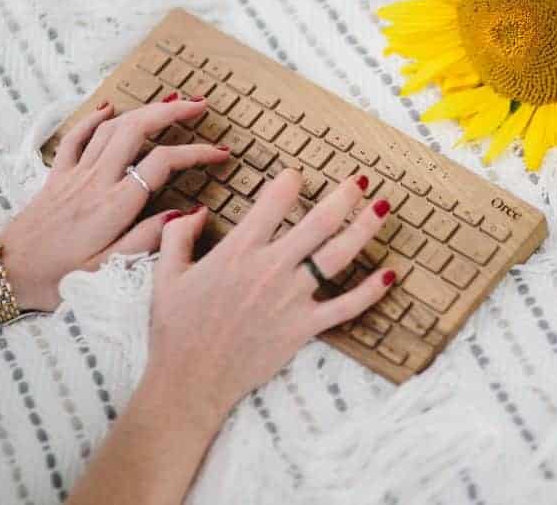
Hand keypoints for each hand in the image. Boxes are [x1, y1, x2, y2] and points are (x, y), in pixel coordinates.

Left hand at [2, 95, 229, 309]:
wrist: (5, 274)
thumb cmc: (58, 278)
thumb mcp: (110, 269)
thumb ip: (150, 239)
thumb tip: (189, 214)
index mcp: (115, 205)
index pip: (164, 163)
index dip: (196, 153)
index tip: (220, 154)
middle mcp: (96, 181)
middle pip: (137, 129)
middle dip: (171, 112)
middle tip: (199, 107)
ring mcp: (75, 174)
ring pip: (112, 128)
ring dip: (142, 110)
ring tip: (169, 102)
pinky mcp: (57, 176)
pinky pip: (77, 138)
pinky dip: (95, 119)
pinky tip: (109, 108)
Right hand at [142, 169, 393, 420]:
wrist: (189, 381)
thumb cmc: (176, 329)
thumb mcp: (165, 274)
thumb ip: (178, 235)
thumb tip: (198, 210)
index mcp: (238, 251)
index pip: (274, 200)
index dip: (290, 181)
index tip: (297, 175)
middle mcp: (270, 268)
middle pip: (319, 222)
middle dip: (343, 196)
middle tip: (359, 180)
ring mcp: (291, 298)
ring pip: (338, 255)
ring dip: (364, 228)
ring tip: (381, 207)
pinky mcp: (304, 327)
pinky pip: (346, 307)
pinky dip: (371, 291)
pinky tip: (390, 274)